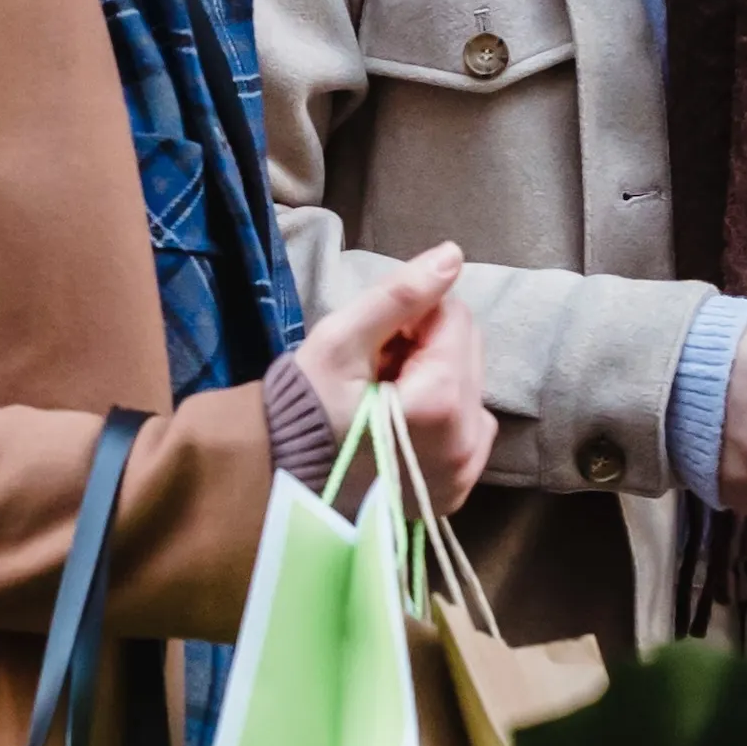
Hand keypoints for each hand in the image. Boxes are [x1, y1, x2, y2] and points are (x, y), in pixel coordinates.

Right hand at [298, 244, 495, 512]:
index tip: (373, 342)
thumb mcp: (341, 341)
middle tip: (373, 370)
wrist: (277, 488)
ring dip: (434, 380)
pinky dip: (440, 417)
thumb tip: (453, 255)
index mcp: (443, 401)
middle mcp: (467, 442)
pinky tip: (397, 425)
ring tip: (381, 398)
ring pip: (469, 390)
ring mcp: (464, 472)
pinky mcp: (457, 491)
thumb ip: (400, 295)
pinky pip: (466, 430)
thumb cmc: (302, 409)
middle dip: (424, 349)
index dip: (411, 318)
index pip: (454, 318)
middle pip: (467, 354)